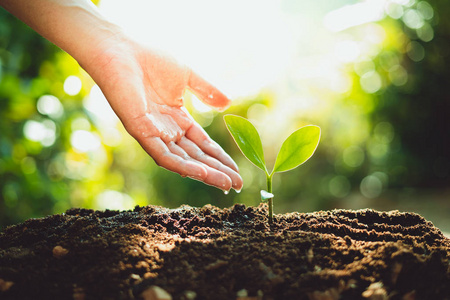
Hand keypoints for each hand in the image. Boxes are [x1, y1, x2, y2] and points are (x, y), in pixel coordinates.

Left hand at [86, 40, 242, 191]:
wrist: (123, 50)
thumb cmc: (151, 59)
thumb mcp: (188, 76)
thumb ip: (207, 90)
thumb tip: (228, 104)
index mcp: (178, 119)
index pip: (203, 145)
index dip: (220, 158)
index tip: (237, 171)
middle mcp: (167, 131)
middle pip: (196, 157)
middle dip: (218, 170)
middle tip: (238, 185)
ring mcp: (154, 133)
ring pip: (183, 160)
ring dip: (205, 173)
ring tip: (225, 184)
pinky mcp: (141, 132)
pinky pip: (163, 154)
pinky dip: (182, 165)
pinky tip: (202, 173)